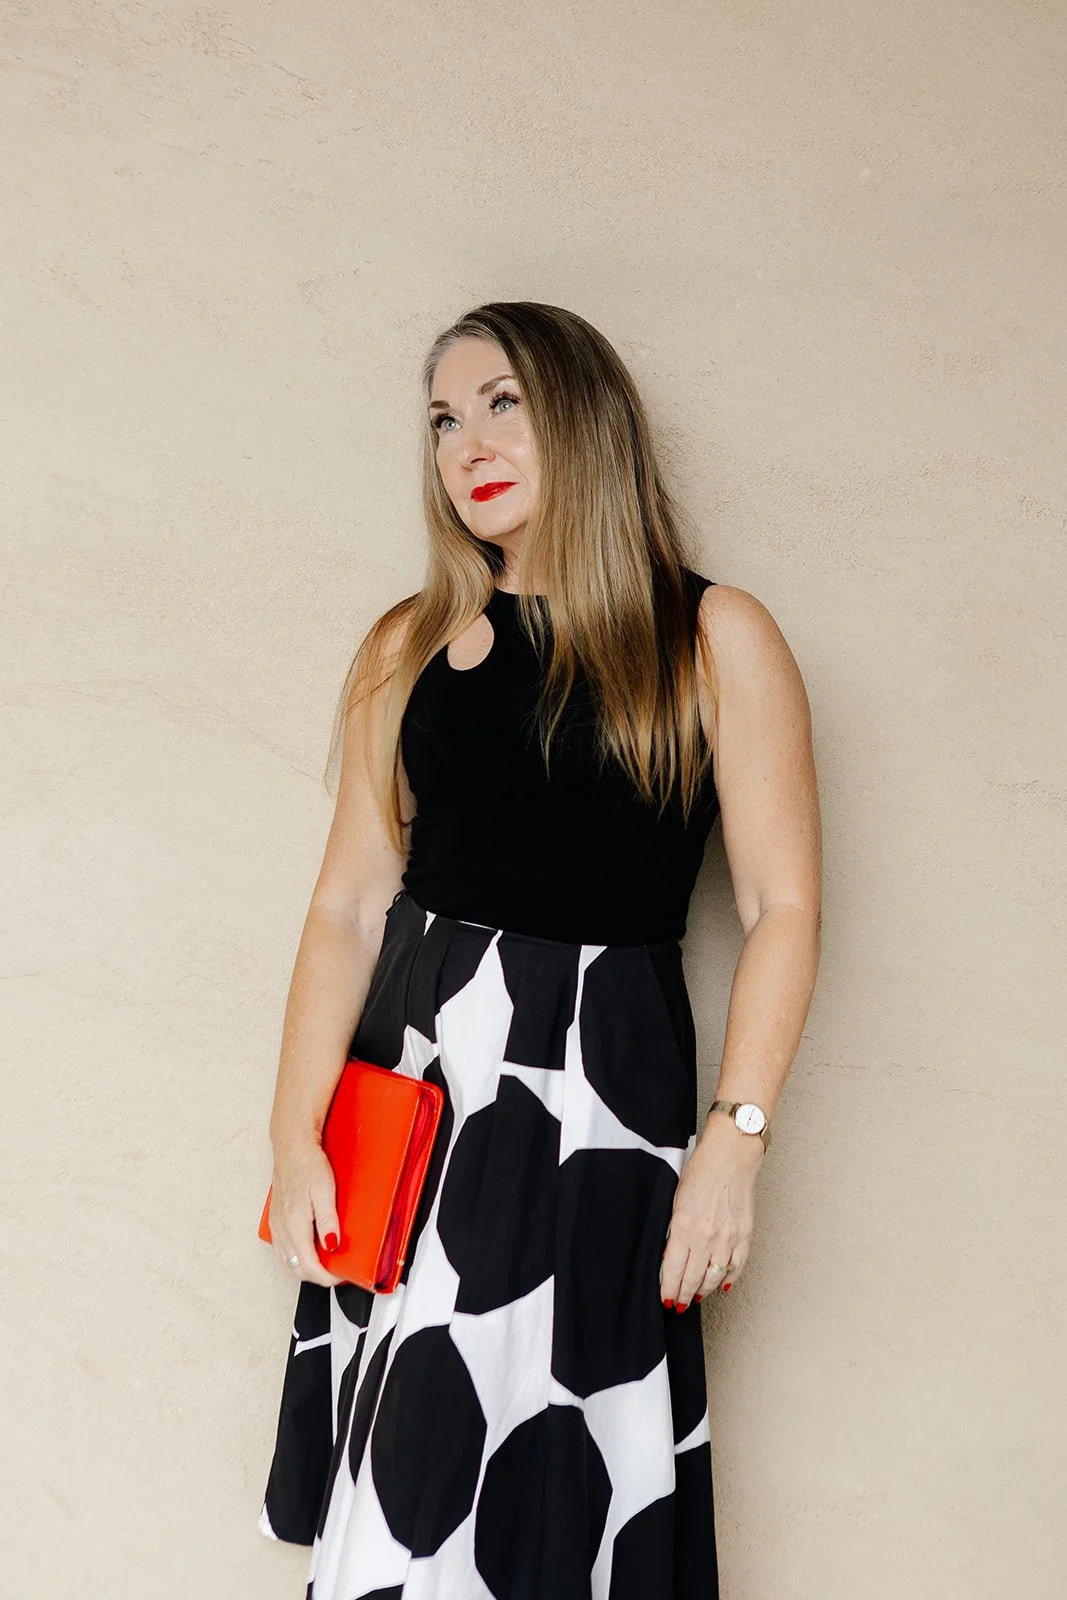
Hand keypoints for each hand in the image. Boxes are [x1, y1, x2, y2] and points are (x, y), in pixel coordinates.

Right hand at [267, 1136, 347, 1288]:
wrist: (292, 1147)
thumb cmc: (308, 1164)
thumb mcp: (325, 1190)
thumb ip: (328, 1220)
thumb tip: (332, 1246)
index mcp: (294, 1225)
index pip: (310, 1266)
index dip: (327, 1277)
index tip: (342, 1275)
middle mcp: (282, 1230)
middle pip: (298, 1269)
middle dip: (318, 1276)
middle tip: (337, 1271)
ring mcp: (276, 1227)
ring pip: (288, 1262)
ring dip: (306, 1269)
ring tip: (326, 1263)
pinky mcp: (275, 1222)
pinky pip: (282, 1251)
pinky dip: (295, 1258)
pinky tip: (307, 1251)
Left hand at [660, 1115, 763, 1307]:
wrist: (731, 1154)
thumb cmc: (702, 1170)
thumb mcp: (676, 1199)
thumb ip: (674, 1230)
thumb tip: (671, 1255)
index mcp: (684, 1227)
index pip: (673, 1270)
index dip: (669, 1289)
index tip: (666, 1298)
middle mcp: (706, 1237)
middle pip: (693, 1279)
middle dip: (683, 1295)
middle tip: (679, 1305)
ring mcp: (728, 1238)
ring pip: (714, 1278)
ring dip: (704, 1290)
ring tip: (696, 1297)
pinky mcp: (745, 1235)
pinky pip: (736, 1266)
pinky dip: (728, 1278)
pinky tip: (721, 1283)